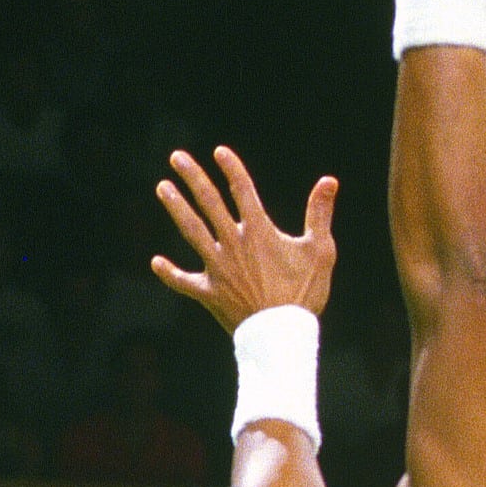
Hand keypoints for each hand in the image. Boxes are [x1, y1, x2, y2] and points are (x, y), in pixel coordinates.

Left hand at [152, 147, 337, 332]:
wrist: (282, 334)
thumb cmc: (304, 293)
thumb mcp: (320, 250)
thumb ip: (320, 213)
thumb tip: (329, 180)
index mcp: (259, 232)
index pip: (242, 191)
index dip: (231, 168)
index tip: (219, 151)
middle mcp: (233, 244)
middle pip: (209, 203)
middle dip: (193, 177)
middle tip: (176, 157)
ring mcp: (218, 268)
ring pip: (192, 231)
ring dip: (176, 207)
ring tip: (162, 187)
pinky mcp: (209, 293)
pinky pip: (184, 282)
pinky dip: (170, 273)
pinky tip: (156, 261)